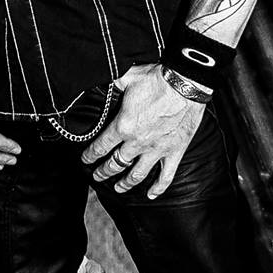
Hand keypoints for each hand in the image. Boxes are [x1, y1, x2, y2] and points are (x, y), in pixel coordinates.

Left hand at [81, 63, 202, 199]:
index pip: (101, 146)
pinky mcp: (175, 151)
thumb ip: (112, 83)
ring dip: (125, 183)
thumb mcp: (127, 77)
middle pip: (115, 163)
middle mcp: (137, 143)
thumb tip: (99, 77)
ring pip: (137, 175)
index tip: (85, 160)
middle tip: (97, 176)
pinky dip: (158, 188)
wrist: (186, 83)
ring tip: (118, 187)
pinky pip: (166, 176)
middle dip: (103, 171)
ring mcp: (157, 150)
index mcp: (123, 126)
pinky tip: (151, 194)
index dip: (90, 155)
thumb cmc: (157, 79)